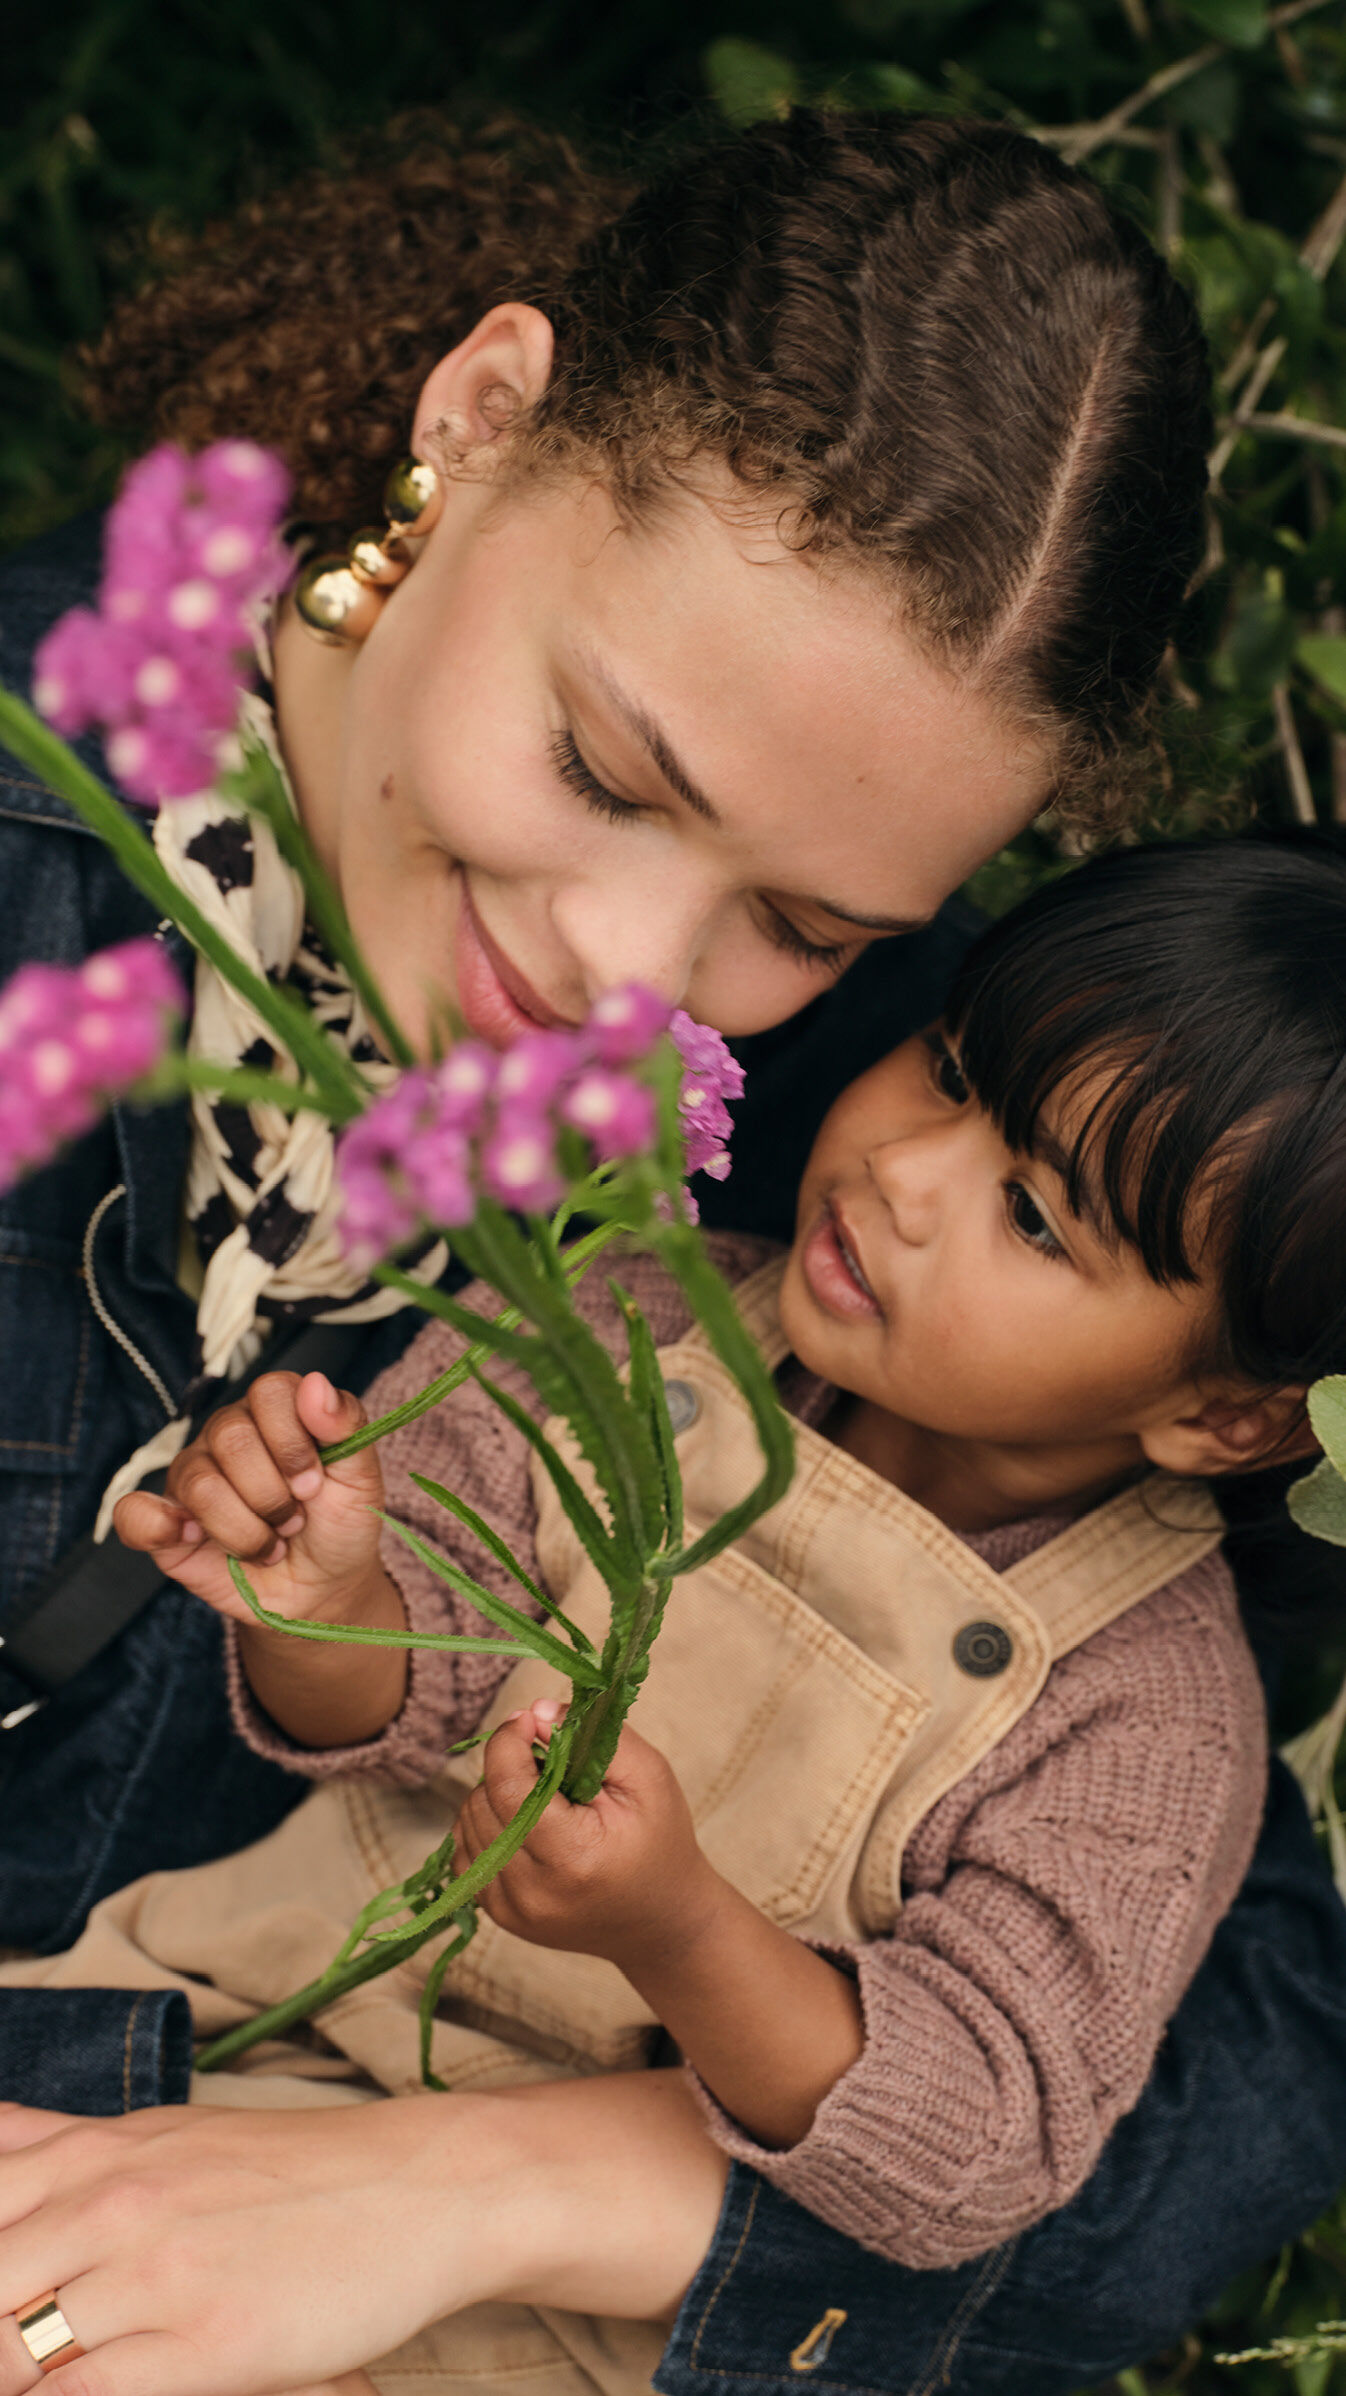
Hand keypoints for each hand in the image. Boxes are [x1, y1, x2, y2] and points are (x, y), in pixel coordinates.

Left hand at [0, 2077, 726, 2395]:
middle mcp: (109, 2202)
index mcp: (92, 2153)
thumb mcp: (157, 2135)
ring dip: (14, 2369)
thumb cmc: (287, 2169)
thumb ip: (56, 2145)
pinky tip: (81, 2392)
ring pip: (9, 2347)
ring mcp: (153, 2273)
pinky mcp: (203, 2345)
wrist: (417, 2186)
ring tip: (39, 2377)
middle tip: (15, 2347)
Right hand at [113, 1372, 384, 1629]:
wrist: (322, 1589)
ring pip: (200, 1482)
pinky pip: (134, 1512)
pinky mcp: (165, 1522)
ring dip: (245, 1529)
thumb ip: (348, 1426)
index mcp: (275, 1411)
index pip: (270, 1390)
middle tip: (294, 1521)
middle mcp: (228, 1434)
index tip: (313, 1485)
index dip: (293, 1443)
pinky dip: (160, 1528)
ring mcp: (192, 1475)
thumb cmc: (340, 1525)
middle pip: (232, 1437)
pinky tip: (195, 1540)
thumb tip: (316, 1384)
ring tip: (269, 1544)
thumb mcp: (363, 1478)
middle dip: (273, 1494)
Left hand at [456, 1705, 719, 1970]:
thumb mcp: (649, 1777)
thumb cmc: (660, 1842)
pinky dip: (486, 1827)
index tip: (528, 1721)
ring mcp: (512, 1910)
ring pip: (468, 1824)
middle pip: (482, 1802)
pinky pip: (465, 1853)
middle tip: (549, 1768)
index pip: (508, 1787)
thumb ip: (596, 1737)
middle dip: (507, 1769)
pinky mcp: (499, 1916)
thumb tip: (535, 1711)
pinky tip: (522, 1825)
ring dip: (494, 1797)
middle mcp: (533, 1892)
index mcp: (574, 1857)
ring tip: (541, 1799)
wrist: (661, 1922)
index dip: (508, 1741)